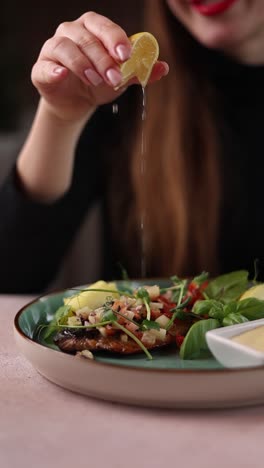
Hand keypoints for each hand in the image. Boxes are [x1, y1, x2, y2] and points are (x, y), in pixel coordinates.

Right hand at [31, 12, 168, 122]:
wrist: (77, 103)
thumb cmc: (99, 83)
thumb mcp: (121, 78)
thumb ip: (140, 72)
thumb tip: (163, 67)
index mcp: (91, 29)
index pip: (102, 26)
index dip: (114, 38)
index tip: (126, 56)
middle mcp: (70, 33)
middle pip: (85, 38)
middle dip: (103, 59)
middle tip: (115, 78)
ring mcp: (53, 49)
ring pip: (65, 48)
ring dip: (82, 64)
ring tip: (96, 81)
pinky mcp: (41, 68)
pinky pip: (45, 66)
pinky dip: (53, 70)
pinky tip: (62, 75)